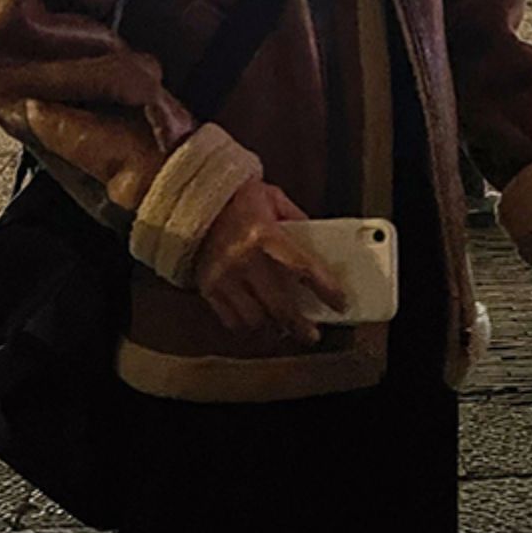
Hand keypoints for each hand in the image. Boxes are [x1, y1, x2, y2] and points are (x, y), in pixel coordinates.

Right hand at [193, 179, 348, 346]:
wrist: (191, 197)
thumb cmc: (235, 197)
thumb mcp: (273, 199)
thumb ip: (297, 222)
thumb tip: (318, 246)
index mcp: (264, 235)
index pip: (304, 269)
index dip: (326, 290)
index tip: (340, 303)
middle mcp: (244, 260)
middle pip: (280, 305)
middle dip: (300, 325)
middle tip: (312, 334)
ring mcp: (224, 277)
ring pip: (255, 319)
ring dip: (274, 328)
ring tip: (284, 329)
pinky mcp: (208, 287)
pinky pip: (231, 319)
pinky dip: (247, 326)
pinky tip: (258, 322)